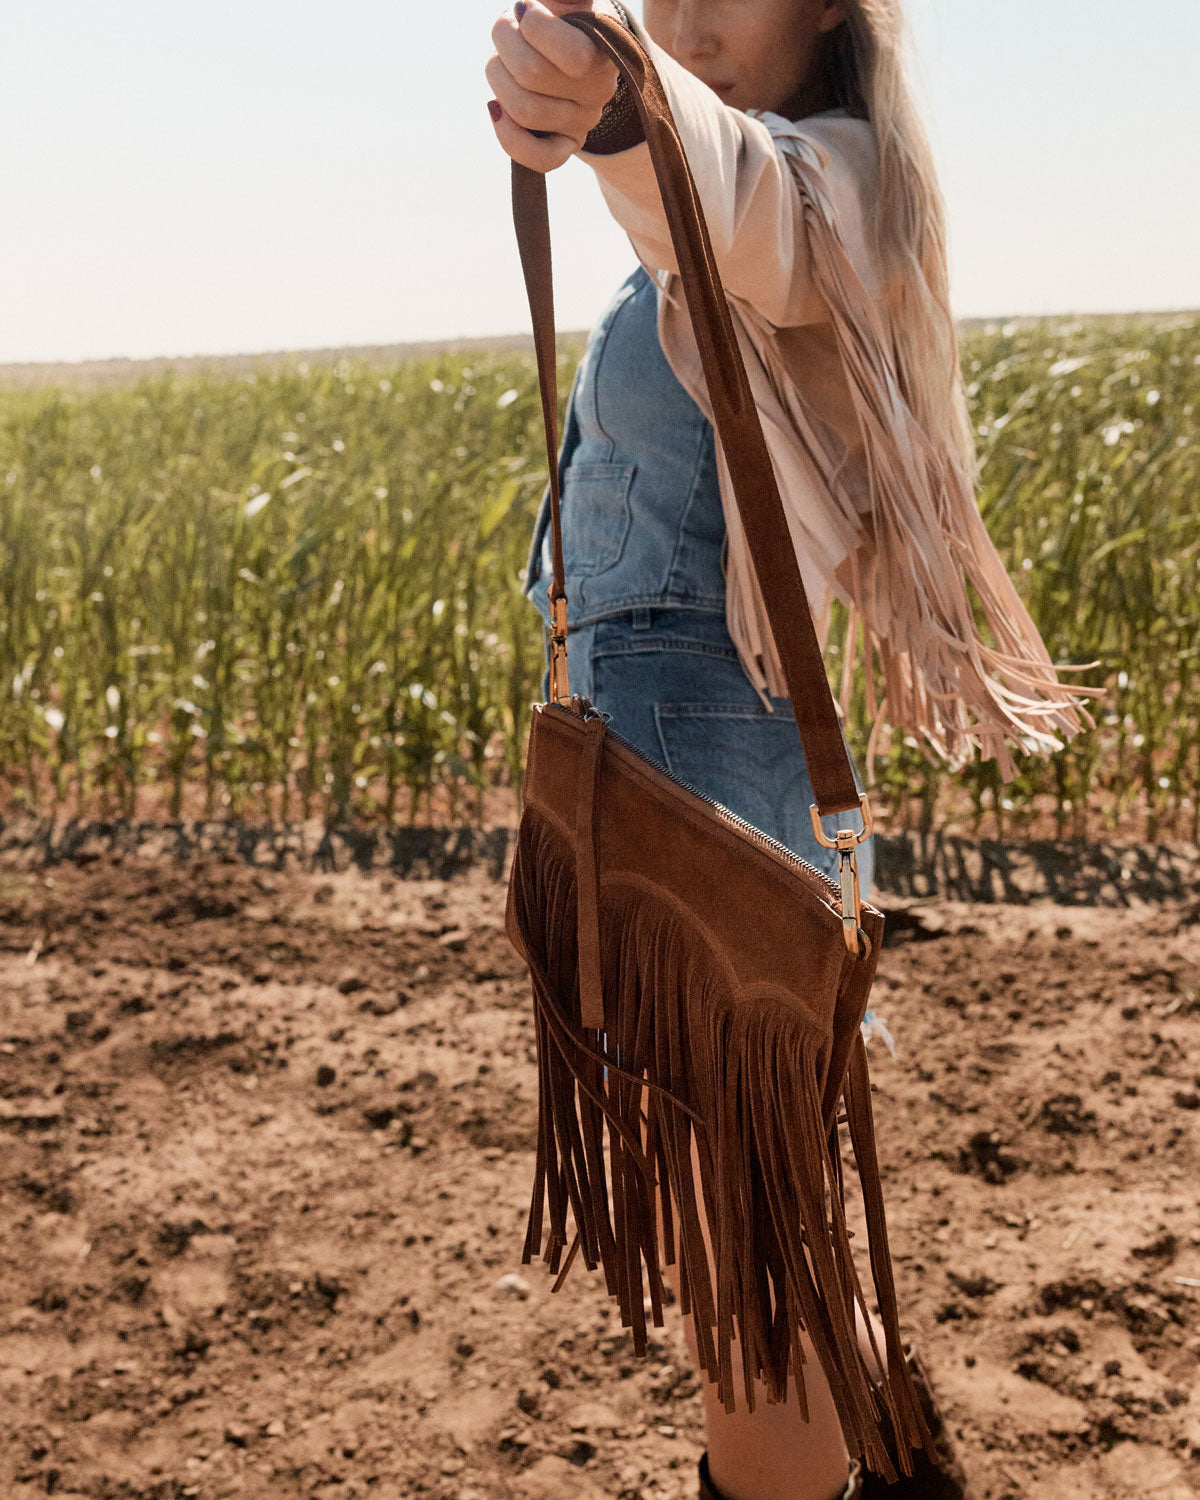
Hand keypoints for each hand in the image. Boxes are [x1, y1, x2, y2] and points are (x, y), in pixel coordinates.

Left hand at [486, 0, 619, 171]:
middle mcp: (597, 92)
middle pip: (531, 74)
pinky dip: (507, 135)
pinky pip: (538, 160)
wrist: (568, 47)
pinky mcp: (565, 147)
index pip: (572, 55)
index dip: (533, 26)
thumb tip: (541, 5)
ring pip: (522, 112)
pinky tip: (495, 109)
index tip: (525, 9)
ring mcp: (582, 123)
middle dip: (504, 42)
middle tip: (507, 30)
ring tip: (501, 62)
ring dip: (497, 79)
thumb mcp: (564, 1)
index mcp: (601, 52)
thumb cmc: (557, 18)